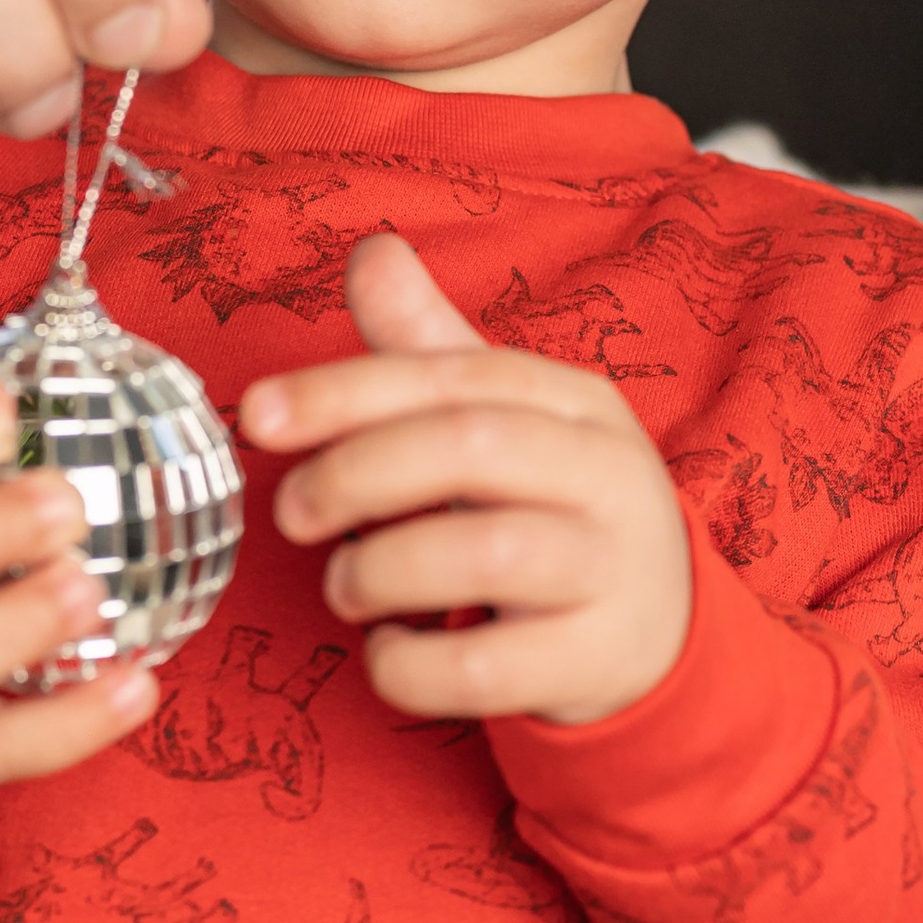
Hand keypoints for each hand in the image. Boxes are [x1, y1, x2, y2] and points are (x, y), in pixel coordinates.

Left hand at [243, 234, 691, 728]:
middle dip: (354, 474)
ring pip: (481, 556)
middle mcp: (608, 474)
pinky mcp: (594, 660)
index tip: (259, 414)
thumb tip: (373, 253)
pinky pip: (482, 669)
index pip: (456, 376)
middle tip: (291, 515)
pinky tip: (392, 647)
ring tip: (346, 585)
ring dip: (376, 570)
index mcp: (577, 402)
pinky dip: (406, 663)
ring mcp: (611, 571)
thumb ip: (432, 350)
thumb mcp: (509, 422)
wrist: (662, 629)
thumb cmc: (555, 510)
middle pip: (470, 446)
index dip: (347, 390)